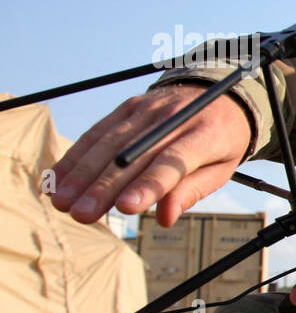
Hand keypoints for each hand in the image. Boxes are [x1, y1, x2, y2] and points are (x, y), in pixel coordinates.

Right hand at [49, 85, 250, 226]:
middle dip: (104, 187)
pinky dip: (76, 155)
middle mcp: (174, 117)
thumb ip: (192, 191)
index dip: (149, 185)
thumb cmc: (221, 142)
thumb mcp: (221, 168)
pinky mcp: (129, 105)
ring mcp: (149, 108)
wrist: (219, 94)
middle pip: (134, 155)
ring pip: (109, 142)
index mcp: (206, 135)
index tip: (126, 208)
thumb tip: (165, 218)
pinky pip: (99, 131)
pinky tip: (58, 178)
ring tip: (63, 202)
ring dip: (82, 173)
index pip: (173, 161)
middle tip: (81, 214)